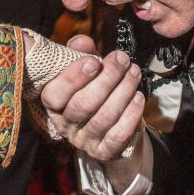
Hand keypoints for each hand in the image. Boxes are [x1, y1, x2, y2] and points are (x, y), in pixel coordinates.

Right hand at [38, 35, 144, 161]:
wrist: (112, 128)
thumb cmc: (95, 90)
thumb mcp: (86, 69)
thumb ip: (81, 53)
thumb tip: (82, 42)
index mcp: (54, 104)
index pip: (54, 95)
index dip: (72, 78)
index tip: (94, 62)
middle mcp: (65, 125)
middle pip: (83, 104)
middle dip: (107, 79)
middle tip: (123, 60)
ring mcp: (84, 141)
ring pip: (104, 117)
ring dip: (123, 92)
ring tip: (134, 73)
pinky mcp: (104, 152)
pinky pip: (118, 136)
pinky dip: (130, 115)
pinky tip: (139, 97)